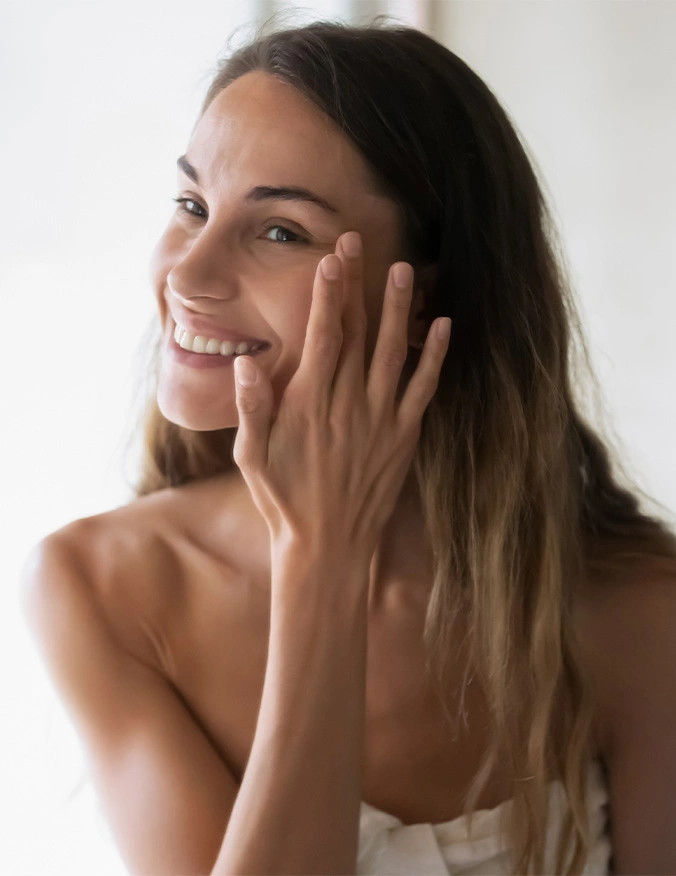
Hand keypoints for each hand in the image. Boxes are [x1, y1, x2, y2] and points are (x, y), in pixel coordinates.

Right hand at [231, 230, 450, 564]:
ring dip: (399, 309)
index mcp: (310, 404)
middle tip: (360, 242)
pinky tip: (443, 326)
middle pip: (357, 333)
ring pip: (394, 352)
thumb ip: (252, 409)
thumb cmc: (283, 501)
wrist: (327, 546)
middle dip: (358, 285)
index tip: (331, 259)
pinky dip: (435, 357)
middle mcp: (349, 404)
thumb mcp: (252, 458)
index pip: (322, 336)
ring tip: (404, 270)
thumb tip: (246, 364)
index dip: (328, 295)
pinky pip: (423, 389)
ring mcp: (381, 419)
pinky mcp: (404, 437)